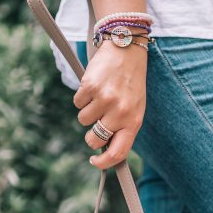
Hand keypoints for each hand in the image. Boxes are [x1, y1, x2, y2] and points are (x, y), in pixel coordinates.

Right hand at [73, 39, 147, 168]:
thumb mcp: (134, 107)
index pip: (118, 152)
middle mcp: (120, 112)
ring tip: (100, 96)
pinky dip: (82, 97)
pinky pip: (77, 103)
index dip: (104, 163)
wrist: (127, 49)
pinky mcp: (90, 87)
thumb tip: (106, 149)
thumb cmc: (130, 82)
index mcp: (134, 121)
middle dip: (91, 135)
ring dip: (88, 111)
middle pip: (94, 140)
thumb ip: (123, 127)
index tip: (95, 162)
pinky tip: (94, 86)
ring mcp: (104, 100)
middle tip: (96, 121)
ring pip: (83, 120)